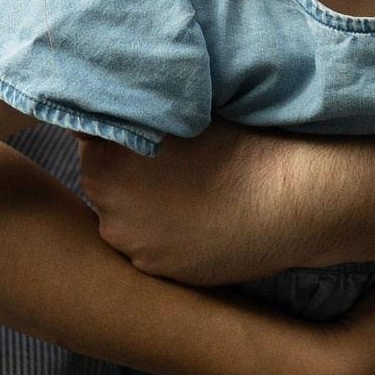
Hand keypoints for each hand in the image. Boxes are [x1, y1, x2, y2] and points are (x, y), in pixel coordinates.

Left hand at [78, 123, 309, 285]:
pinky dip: (163, 234)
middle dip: (125, 170)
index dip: (117, 130)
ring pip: (122, 216)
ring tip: (186, 192)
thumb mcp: (181, 111)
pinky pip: (147, 245)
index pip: (88, 136)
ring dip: (141, 206)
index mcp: (105, 158)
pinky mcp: (154, 269)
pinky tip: (195, 219)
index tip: (145, 130)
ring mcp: (129, 242)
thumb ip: (137, 112)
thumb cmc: (239, 144)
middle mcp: (106, 204)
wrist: (285, 200)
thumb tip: (112, 105)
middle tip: (169, 161)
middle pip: (101, 180)